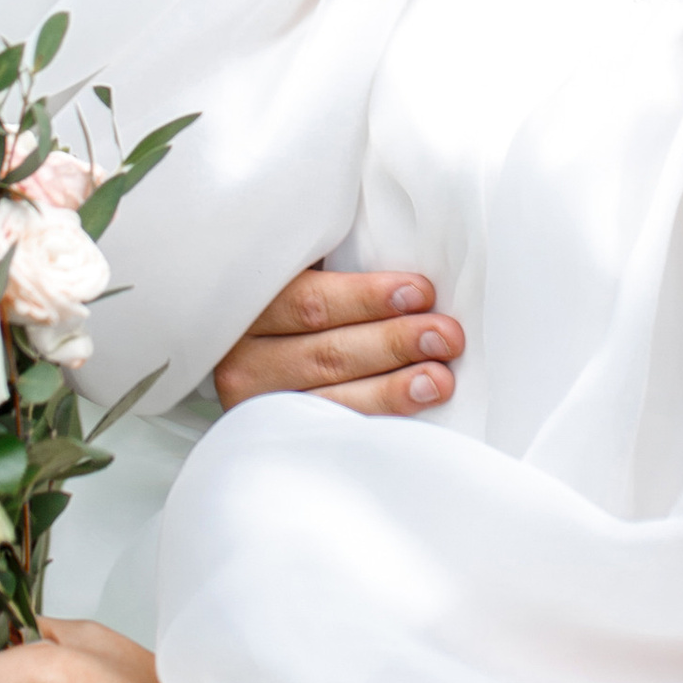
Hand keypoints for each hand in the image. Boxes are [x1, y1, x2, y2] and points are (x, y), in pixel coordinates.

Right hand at [214, 264, 462, 416]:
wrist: (236, 362)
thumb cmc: (290, 301)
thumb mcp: (297, 270)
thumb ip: (330, 259)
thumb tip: (401, 244)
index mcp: (249, 305)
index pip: (308, 302)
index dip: (366, 299)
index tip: (420, 292)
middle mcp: (243, 360)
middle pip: (326, 354)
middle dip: (393, 343)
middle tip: (446, 336)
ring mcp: (258, 405)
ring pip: (329, 400)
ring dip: (391, 391)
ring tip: (439, 380)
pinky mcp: (276, 437)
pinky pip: (329, 434)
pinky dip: (374, 423)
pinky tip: (410, 414)